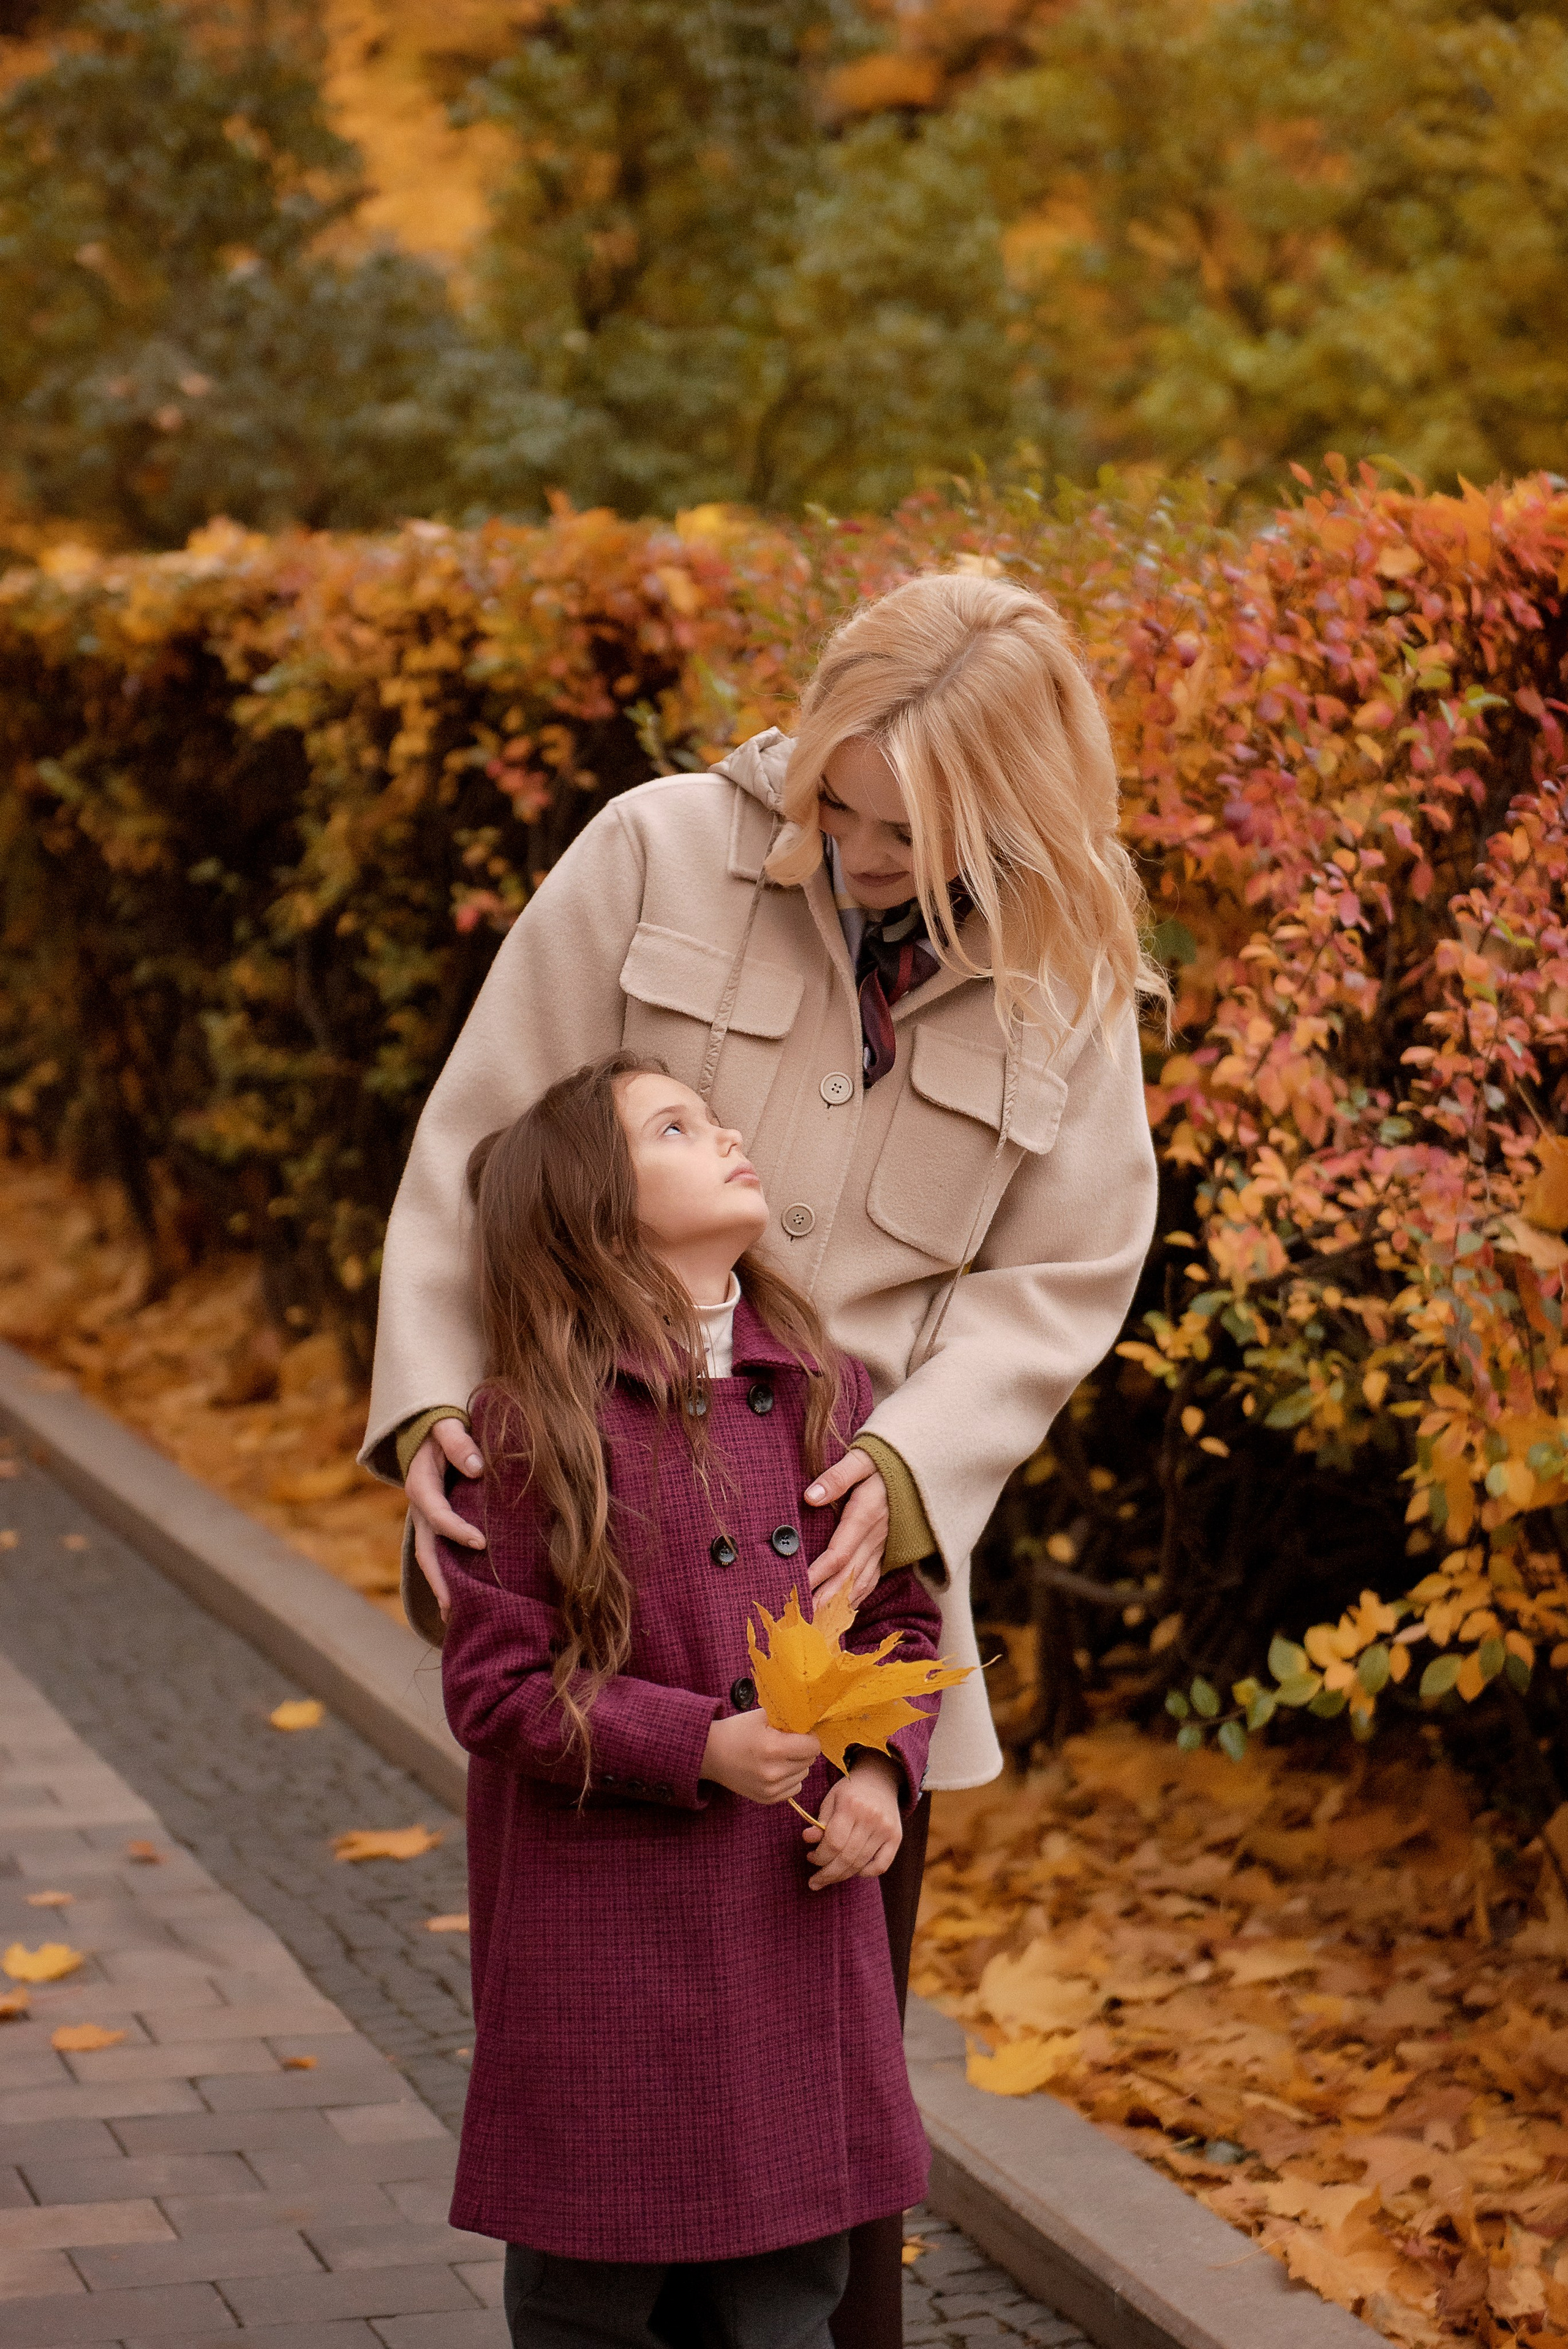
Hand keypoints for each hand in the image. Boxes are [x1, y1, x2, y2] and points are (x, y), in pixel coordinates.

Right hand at [406, 1419, 485, 1619]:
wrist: (430, 1428)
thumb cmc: (444, 1427)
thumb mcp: (448, 1425)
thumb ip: (459, 1442)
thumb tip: (478, 1467)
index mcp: (420, 1484)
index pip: (436, 1513)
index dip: (456, 1529)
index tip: (480, 1543)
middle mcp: (419, 1508)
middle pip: (426, 1549)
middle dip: (439, 1579)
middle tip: (455, 1607)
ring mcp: (425, 1520)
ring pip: (430, 1557)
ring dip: (441, 1586)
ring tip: (454, 1617)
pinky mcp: (436, 1525)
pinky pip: (439, 1553)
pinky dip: (447, 1576)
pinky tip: (461, 1599)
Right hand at [702, 1713, 821, 1805]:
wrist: (710, 1754)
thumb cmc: (736, 1731)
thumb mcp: (761, 1716)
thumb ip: (788, 1718)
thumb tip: (810, 1722)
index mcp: (774, 1748)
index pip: (813, 1746)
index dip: (809, 1736)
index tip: (800, 1732)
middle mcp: (774, 1772)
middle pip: (810, 1761)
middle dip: (803, 1749)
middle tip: (787, 1742)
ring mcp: (770, 1789)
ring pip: (803, 1775)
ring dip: (797, 1764)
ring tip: (779, 1756)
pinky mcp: (767, 1799)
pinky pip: (794, 1788)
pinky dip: (789, 1778)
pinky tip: (774, 1768)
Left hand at [800, 1753, 903, 1887]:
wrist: (879, 1780)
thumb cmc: (850, 1792)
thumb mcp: (831, 1800)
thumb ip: (820, 1821)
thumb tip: (807, 1838)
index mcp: (851, 1805)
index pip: (833, 1842)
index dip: (819, 1856)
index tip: (810, 1857)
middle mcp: (871, 1817)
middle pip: (846, 1858)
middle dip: (827, 1874)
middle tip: (815, 1882)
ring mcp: (886, 1829)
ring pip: (861, 1864)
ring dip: (841, 1876)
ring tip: (828, 1878)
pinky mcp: (896, 1837)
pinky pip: (881, 1866)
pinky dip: (866, 1873)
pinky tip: (854, 1872)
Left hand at [804, 1449, 886, 1609]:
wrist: (927, 1467)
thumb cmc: (888, 1461)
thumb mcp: (863, 1459)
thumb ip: (837, 1477)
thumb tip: (810, 1496)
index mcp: (866, 1516)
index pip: (837, 1553)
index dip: (816, 1573)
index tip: (795, 1586)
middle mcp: (875, 1538)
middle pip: (846, 1577)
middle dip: (823, 1600)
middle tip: (801, 1620)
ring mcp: (883, 1547)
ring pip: (859, 1583)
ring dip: (838, 1605)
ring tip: (816, 1622)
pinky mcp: (888, 1551)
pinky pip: (871, 1580)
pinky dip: (855, 1598)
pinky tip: (841, 1610)